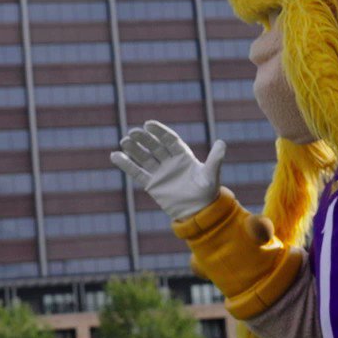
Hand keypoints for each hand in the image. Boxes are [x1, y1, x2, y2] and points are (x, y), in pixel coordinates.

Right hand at [110, 121, 225, 222]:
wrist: (199, 212)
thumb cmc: (207, 192)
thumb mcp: (211, 175)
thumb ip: (215, 159)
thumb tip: (222, 142)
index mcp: (183, 155)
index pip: (169, 140)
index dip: (159, 132)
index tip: (148, 124)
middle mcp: (170, 161)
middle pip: (154, 146)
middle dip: (143, 139)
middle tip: (132, 132)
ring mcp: (160, 172)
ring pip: (144, 157)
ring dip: (133, 149)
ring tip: (124, 141)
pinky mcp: (152, 184)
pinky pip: (137, 173)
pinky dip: (126, 165)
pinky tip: (115, 156)